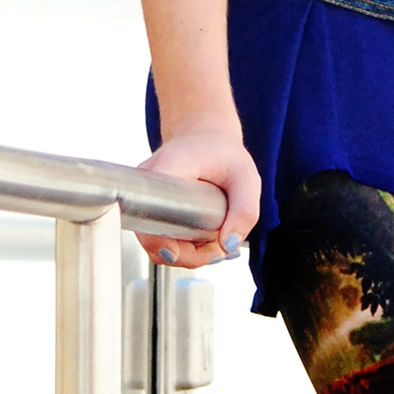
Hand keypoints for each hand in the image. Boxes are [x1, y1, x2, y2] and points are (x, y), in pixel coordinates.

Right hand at [137, 121, 261, 271]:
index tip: (178, 251)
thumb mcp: (247, 178)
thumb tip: (228, 245)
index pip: (151, 207)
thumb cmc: (224, 154)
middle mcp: (150, 180)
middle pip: (149, 233)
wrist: (208, 140)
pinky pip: (156, 235)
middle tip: (214, 249)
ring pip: (152, 239)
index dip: (159, 238)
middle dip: (183, 253)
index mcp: (171, 165)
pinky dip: (177, 246)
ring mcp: (146, 194)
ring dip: (182, 253)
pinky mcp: (149, 206)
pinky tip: (198, 242)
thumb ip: (245, 211)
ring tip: (211, 244)